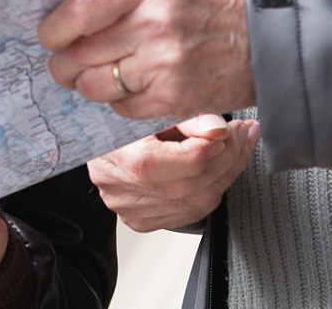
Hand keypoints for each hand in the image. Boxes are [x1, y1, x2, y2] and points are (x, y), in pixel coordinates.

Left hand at [37, 0, 257, 117]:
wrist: (268, 35)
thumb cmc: (215, 2)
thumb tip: (68, 16)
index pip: (77, 10)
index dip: (53, 28)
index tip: (49, 34)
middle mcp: (154, 22)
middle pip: (80, 53)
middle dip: (64, 62)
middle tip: (64, 62)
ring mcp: (163, 63)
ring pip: (95, 84)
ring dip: (88, 83)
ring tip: (98, 74)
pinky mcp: (174, 98)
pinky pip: (122, 108)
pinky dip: (119, 101)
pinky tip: (133, 85)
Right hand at [89, 115, 257, 231]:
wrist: (88, 141)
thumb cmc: (116, 123)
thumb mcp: (150, 110)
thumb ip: (188, 119)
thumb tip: (219, 128)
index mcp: (131, 162)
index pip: (193, 160)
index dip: (219, 143)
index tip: (231, 128)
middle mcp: (130, 193)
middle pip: (200, 183)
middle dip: (230, 157)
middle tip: (243, 135)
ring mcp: (136, 211)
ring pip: (200, 201)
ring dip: (226, 174)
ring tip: (235, 148)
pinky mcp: (143, 220)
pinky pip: (189, 212)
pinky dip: (209, 191)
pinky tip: (217, 170)